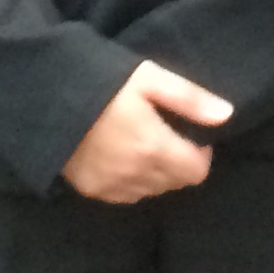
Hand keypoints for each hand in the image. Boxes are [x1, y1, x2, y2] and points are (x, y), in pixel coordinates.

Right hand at [60, 61, 232, 203]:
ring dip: (155, 174)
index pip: (197, 172)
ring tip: (141, 143)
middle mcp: (135, 174)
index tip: (189, 134)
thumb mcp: (149, 77)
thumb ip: (190, 99)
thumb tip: (228, 115)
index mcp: (153, 147)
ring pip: (151, 191)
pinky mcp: (91, 189)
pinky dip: (131, 181)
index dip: (200, 153)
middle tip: (165, 135)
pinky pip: (125, 195)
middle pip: (176, 183)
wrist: (46, 95)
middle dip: (179, 163)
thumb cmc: (102, 80)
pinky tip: (120, 156)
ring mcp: (111, 186)